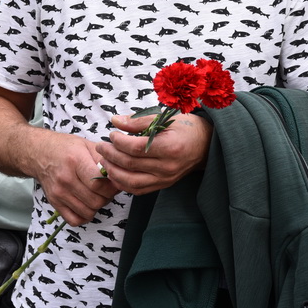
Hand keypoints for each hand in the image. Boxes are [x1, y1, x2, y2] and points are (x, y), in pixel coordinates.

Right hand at [31, 132, 118, 226]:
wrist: (39, 153)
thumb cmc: (66, 148)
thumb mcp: (87, 145)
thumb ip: (104, 158)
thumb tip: (120, 172)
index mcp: (75, 161)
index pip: (98, 183)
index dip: (112, 185)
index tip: (115, 181)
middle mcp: (65, 179)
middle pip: (96, 200)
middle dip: (108, 196)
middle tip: (108, 189)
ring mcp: (59, 193)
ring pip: (88, 212)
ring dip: (98, 206)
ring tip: (98, 195)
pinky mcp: (54, 203)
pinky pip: (75, 220)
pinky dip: (85, 215)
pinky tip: (87, 204)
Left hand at [95, 112, 211, 194]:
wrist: (206, 145)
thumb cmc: (187, 127)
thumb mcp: (165, 118)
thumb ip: (138, 121)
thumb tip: (115, 121)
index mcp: (170, 147)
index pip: (135, 148)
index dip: (118, 142)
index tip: (111, 134)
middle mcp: (167, 166)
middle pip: (130, 164)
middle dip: (110, 155)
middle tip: (101, 146)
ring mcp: (165, 179)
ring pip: (131, 181)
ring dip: (113, 172)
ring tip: (104, 160)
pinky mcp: (163, 185)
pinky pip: (138, 189)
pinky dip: (122, 183)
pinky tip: (115, 173)